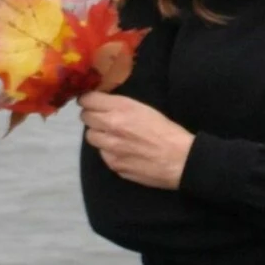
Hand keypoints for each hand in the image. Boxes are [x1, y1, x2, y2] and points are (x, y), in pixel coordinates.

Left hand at [79, 92, 193, 189]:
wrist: (179, 159)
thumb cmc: (166, 129)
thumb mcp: (144, 108)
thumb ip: (120, 106)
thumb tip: (104, 105)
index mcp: (122, 108)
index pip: (88, 100)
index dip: (88, 99)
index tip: (91, 101)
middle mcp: (111, 126)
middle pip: (85, 117)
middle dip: (92, 115)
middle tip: (102, 117)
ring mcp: (109, 148)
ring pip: (90, 136)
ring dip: (98, 133)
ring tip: (113, 134)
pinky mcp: (112, 165)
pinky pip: (102, 154)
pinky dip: (108, 150)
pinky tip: (124, 150)